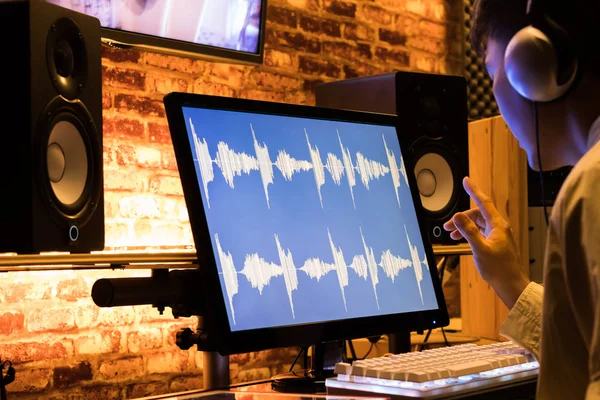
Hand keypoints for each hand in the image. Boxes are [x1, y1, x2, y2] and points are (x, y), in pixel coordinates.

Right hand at [443, 177, 529, 308]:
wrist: (511, 284)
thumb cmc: (498, 269)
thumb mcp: (479, 249)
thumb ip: (468, 231)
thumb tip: (458, 216)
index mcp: (498, 225)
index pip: (484, 203)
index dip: (474, 191)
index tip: (466, 180)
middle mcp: (500, 227)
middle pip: (478, 214)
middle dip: (462, 218)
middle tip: (448, 226)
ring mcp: (499, 235)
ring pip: (479, 224)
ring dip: (465, 227)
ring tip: (453, 236)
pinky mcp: (496, 243)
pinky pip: (481, 232)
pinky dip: (470, 233)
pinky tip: (463, 240)